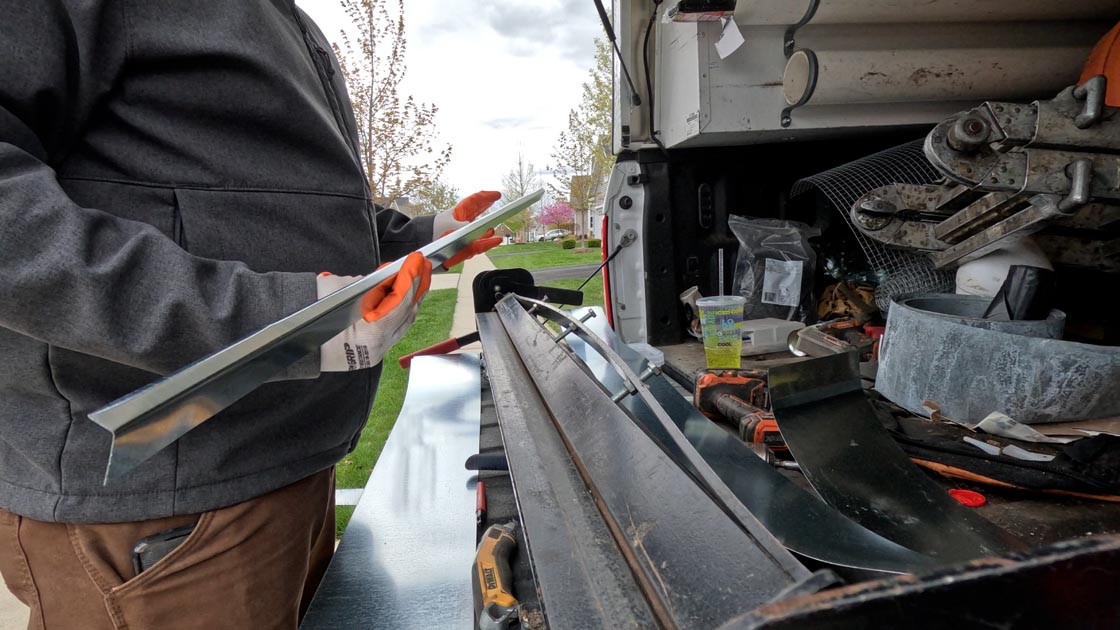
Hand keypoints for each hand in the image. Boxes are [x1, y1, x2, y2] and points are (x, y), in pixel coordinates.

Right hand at [317, 252, 432, 371]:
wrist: (289, 342)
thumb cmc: (307, 315)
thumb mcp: (337, 292)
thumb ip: (368, 286)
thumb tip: (389, 277)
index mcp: (368, 335)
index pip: (399, 303)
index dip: (410, 279)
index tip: (416, 260)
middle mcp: (376, 347)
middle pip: (407, 313)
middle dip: (417, 286)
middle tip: (422, 264)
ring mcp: (376, 351)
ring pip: (404, 322)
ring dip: (412, 297)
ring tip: (418, 275)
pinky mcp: (374, 350)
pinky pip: (395, 327)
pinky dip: (401, 308)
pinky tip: (402, 292)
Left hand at [432, 190, 503, 268]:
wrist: (426, 246)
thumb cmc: (434, 232)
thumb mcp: (449, 225)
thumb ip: (463, 225)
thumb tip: (474, 227)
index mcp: (459, 212)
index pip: (474, 201)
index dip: (486, 197)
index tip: (496, 195)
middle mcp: (464, 222)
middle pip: (478, 211)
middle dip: (487, 205)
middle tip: (496, 199)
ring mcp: (466, 234)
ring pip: (481, 228)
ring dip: (489, 226)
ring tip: (496, 222)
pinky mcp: (467, 247)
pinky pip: (481, 244)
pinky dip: (488, 242)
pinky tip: (496, 240)